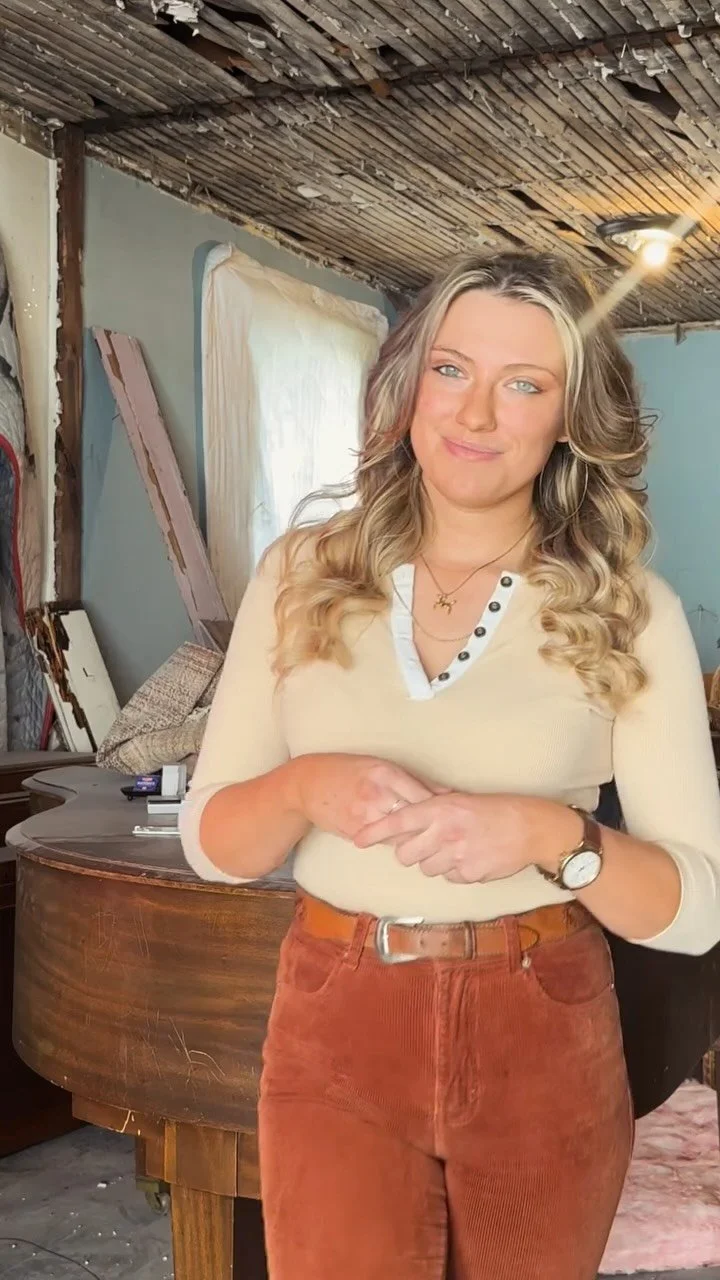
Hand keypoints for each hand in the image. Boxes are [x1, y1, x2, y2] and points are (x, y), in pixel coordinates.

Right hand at [292, 752, 442, 841]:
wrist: (307, 783)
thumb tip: (447, 793)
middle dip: (431, 827)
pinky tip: (401, 839)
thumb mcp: (380, 765)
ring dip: (414, 838)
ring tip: (427, 839)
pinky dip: (394, 842)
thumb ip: (412, 779)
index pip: (424, 796)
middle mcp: (377, 794)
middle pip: (416, 818)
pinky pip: (384, 842)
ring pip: (401, 835)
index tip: (451, 816)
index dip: (440, 810)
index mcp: (386, 773)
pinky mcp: (355, 831)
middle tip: (445, 834)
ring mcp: (364, 815)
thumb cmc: (348, 770)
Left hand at [354, 793, 580, 882]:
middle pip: (405, 855)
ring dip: (436, 862)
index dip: (375, 832)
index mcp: (441, 809)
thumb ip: (434, 805)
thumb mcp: (461, 799)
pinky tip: (472, 857)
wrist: (531, 828)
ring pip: (426, 869)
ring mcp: (457, 855)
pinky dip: (456, 872)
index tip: (358, 839)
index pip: (398, 821)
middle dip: (411, 853)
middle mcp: (445, 832)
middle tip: (426, 846)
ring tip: (456, 848)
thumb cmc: (496, 809)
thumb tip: (407, 807)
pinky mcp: (470, 874)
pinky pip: (450, 878)